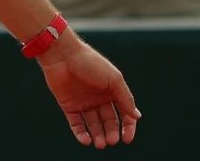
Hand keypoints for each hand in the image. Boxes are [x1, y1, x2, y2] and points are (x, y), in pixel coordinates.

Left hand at [39, 32, 141, 147]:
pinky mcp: (69, 105)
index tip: (127, 139)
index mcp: (112, 91)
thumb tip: (136, 116)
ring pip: (93, 125)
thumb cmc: (90, 62)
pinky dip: (81, 134)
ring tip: (100, 144)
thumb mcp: (113, 78)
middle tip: (111, 141)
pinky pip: (76, 124)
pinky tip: (86, 140)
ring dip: (98, 136)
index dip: (127, 127)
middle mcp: (99, 98)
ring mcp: (84, 102)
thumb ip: (125, 98)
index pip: (124, 113)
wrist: (63, 55)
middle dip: (111, 133)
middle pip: (109, 121)